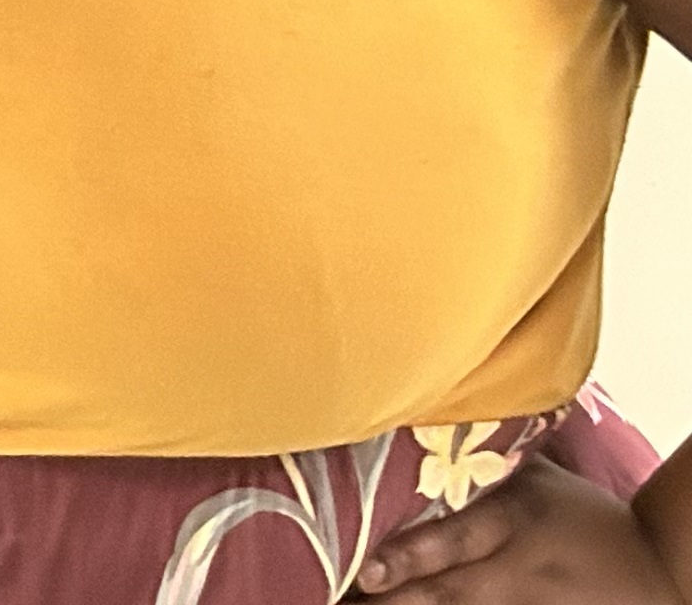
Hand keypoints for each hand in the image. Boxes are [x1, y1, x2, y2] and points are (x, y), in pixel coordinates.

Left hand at [360, 459, 686, 597]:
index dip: (411, 558)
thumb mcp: (534, 477)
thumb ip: (478, 459)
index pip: (456, 541)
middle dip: (398, 601)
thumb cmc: (582, 512)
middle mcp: (520, 570)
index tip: (369, 573)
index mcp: (514, 520)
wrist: (656, 568)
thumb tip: (413, 413)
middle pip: (451, 592)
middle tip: (343, 600)